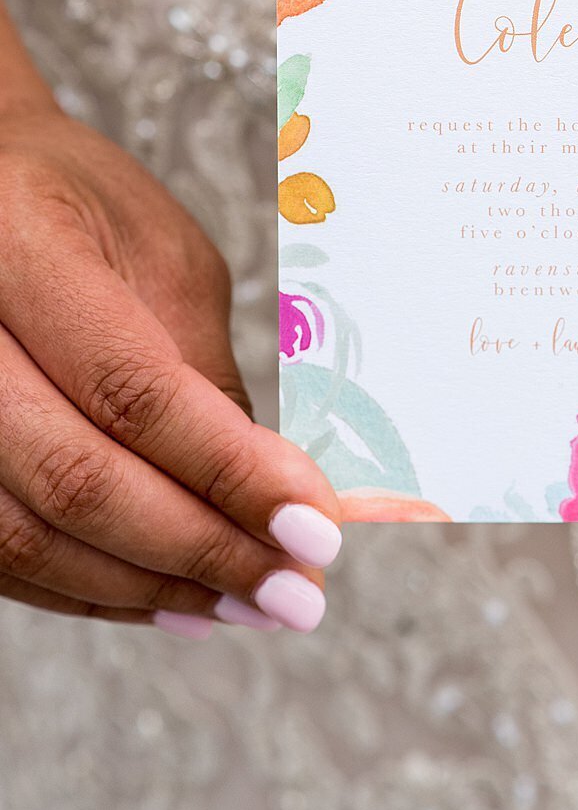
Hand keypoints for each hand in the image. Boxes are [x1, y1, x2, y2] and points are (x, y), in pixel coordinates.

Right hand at [0, 22, 341, 636]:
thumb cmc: (80, 207)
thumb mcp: (162, 253)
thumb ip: (199, 366)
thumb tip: (273, 493)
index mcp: (21, 250)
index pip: (130, 388)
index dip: (226, 469)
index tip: (314, 528)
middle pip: (75, 478)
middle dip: (200, 549)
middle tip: (297, 591)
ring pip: (29, 538)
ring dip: (150, 588)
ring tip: (250, 603)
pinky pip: (2, 555)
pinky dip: (92, 590)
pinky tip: (172, 599)